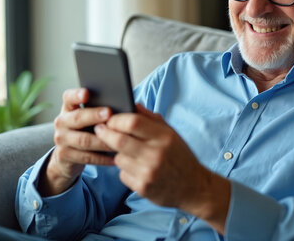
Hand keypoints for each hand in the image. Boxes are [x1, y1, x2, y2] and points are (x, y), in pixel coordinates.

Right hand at [40, 88, 115, 195]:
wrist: (67, 156)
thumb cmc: (85, 131)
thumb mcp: (88, 119)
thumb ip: (99, 111)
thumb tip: (122, 107)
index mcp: (68, 108)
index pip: (68, 97)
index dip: (76, 94)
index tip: (87, 93)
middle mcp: (61, 122)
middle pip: (78, 117)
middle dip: (94, 115)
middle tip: (110, 113)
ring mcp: (60, 139)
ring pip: (84, 140)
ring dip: (102, 140)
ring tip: (118, 139)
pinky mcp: (64, 155)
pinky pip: (86, 157)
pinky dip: (102, 158)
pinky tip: (115, 158)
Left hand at [96, 104, 230, 232]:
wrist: (193, 187)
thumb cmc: (180, 156)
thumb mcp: (171, 133)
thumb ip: (150, 118)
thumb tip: (132, 104)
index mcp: (164, 137)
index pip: (132, 121)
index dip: (116, 119)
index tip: (109, 118)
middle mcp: (156, 154)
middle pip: (119, 139)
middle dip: (105, 133)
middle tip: (100, 129)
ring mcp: (148, 172)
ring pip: (118, 158)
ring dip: (117, 153)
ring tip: (127, 152)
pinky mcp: (143, 188)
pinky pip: (122, 174)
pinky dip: (125, 170)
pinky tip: (137, 169)